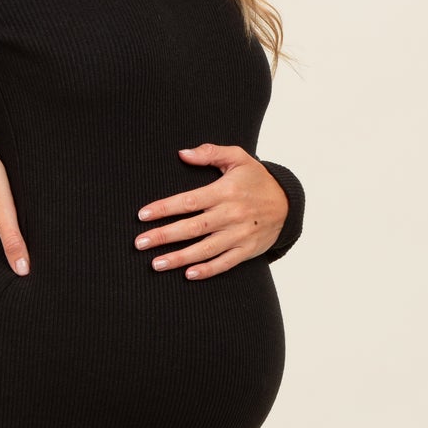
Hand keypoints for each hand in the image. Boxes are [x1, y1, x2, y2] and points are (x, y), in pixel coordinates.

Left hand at [135, 143, 288, 278]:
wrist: (288, 203)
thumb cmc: (257, 179)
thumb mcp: (238, 158)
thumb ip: (210, 153)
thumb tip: (182, 153)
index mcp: (224, 191)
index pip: (188, 201)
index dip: (164, 208)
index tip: (143, 215)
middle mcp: (230, 214)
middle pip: (192, 228)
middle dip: (164, 236)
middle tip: (140, 243)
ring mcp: (239, 234)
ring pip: (205, 249)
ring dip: (179, 258)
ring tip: (156, 264)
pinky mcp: (247, 250)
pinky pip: (225, 263)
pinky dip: (207, 270)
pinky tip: (188, 274)